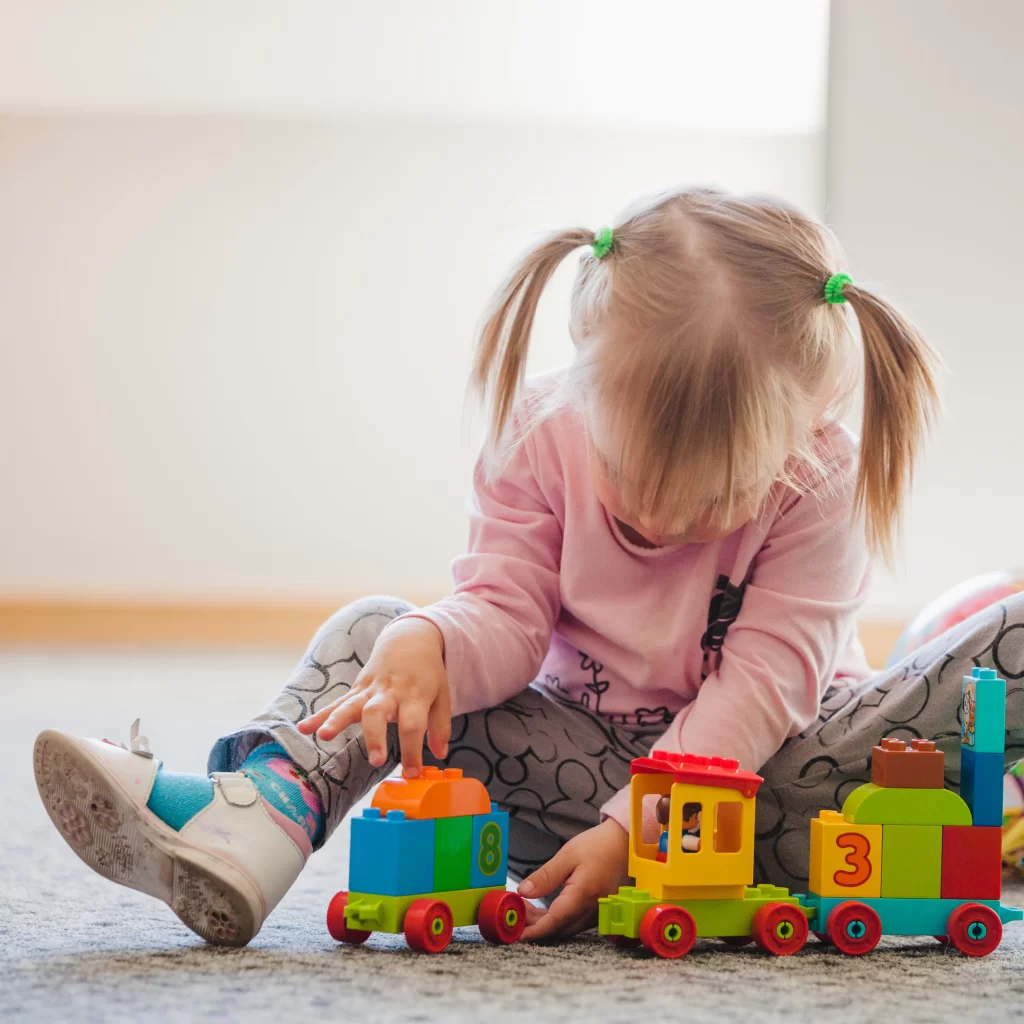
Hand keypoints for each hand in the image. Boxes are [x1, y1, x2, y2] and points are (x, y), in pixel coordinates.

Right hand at [296, 616, 449, 776]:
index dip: (413, 750)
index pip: (413, 725)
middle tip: (376, 760)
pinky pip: (337, 702)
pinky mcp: (357, 689)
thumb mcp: (442, 695)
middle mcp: (390, 692)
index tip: (413, 773)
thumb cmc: (427, 673)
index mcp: (415, 695)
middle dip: (375, 737)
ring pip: (351, 704)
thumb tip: (440, 755)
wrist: (409, 640)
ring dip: (337, 720)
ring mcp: (370, 689)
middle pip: (378, 713)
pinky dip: (319, 715)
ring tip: (324, 736)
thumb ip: (440, 725)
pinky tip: (304, 728)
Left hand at [517, 818, 630, 939]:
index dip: (534, 930)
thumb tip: (523, 892)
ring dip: (547, 923)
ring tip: (528, 909)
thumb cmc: (598, 845)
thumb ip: (545, 876)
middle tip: (517, 914)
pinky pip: (576, 922)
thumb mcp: (567, 855)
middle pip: (560, 928)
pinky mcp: (601, 911)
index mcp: (583, 896)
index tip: (516, 933)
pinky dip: (559, 919)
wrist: (626, 842)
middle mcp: (593, 911)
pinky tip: (547, 909)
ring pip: (568, 927)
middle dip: (536, 926)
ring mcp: (599, 913)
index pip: (554, 922)